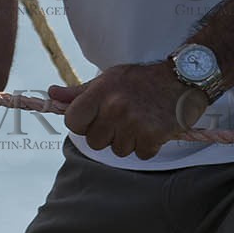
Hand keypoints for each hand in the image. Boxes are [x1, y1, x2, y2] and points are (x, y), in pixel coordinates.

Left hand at [49, 61, 207, 159]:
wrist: (182, 78)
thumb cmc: (142, 80)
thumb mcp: (108, 79)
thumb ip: (79, 92)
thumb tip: (52, 94)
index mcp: (100, 92)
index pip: (72, 122)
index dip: (82, 124)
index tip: (94, 120)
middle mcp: (114, 107)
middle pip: (95, 142)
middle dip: (107, 135)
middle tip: (121, 120)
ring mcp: (133, 122)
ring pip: (118, 150)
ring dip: (128, 141)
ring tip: (139, 122)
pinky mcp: (153, 135)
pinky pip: (140, 154)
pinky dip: (147, 146)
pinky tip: (152, 129)